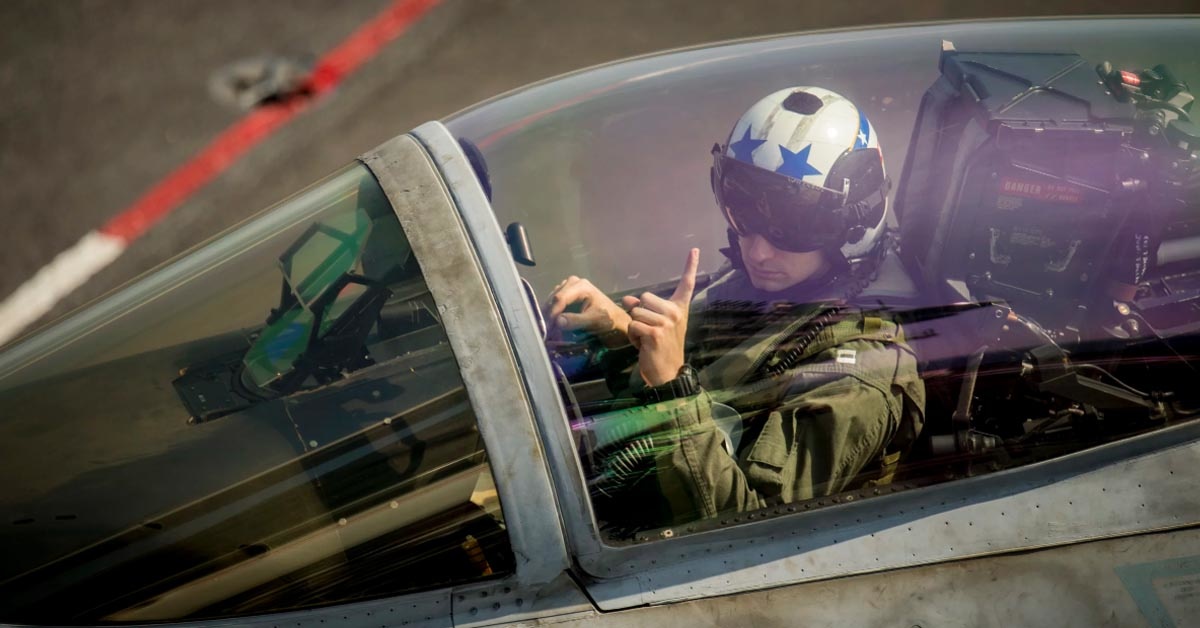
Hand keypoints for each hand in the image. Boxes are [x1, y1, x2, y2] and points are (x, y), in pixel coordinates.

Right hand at [545, 275, 631, 344]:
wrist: (617, 322)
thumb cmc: (609, 320)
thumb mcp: (594, 320)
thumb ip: (576, 320)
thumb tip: (557, 321)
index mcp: (580, 286)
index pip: (560, 298)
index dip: (553, 313)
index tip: (549, 328)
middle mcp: (572, 283)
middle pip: (553, 299)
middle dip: (550, 315)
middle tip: (548, 331)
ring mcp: (568, 289)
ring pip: (552, 301)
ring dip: (550, 315)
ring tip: (551, 330)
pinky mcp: (567, 296)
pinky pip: (554, 304)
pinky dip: (553, 314)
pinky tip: (554, 325)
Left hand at [625, 248, 699, 385]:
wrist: (667, 373)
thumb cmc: (660, 347)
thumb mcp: (654, 324)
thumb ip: (642, 309)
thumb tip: (627, 300)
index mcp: (679, 309)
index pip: (686, 284)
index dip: (691, 266)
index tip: (694, 250)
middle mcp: (675, 313)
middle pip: (644, 298)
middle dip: (639, 314)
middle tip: (649, 331)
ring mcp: (667, 323)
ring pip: (636, 312)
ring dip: (635, 327)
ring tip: (646, 339)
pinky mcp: (656, 333)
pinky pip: (633, 325)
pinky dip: (633, 337)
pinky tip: (643, 345)